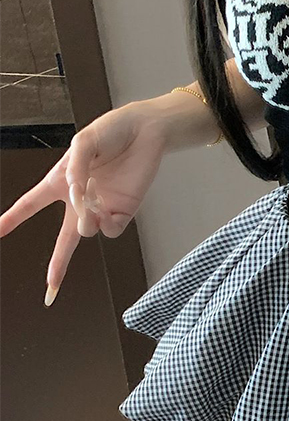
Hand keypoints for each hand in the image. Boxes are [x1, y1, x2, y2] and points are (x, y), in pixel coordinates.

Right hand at [0, 102, 168, 305]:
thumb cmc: (110, 132)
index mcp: (60, 182)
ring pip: (86, 233)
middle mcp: (80, 201)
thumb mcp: (83, 143)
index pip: (31, 204)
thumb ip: (75, 171)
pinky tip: (106, 208)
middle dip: (57, 265)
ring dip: (83, 222)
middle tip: (50, 289)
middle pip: (65, 239)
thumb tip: (76, 198)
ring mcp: (103, 209)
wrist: (144, 131)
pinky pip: (110, 230)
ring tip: (90, 200)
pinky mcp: (124, 211)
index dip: (12, 219)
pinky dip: (105, 224)